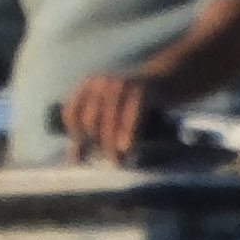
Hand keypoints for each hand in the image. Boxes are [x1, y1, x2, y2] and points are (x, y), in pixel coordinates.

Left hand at [52, 68, 166, 163]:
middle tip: (108, 159)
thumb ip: (91, 132)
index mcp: (89, 85)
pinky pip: (131, 114)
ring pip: (109, 120)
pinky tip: (126, 148)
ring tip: (117, 161)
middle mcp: (101, 82)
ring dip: (112, 143)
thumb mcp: (110, 111)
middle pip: (90, 119)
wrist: (168, 78)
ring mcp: (121, 84)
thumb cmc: (134, 100)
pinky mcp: (141, 89)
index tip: (84, 152)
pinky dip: (128, 132)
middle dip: (97, 143)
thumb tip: (75, 159)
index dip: (75, 135)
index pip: (71, 113)